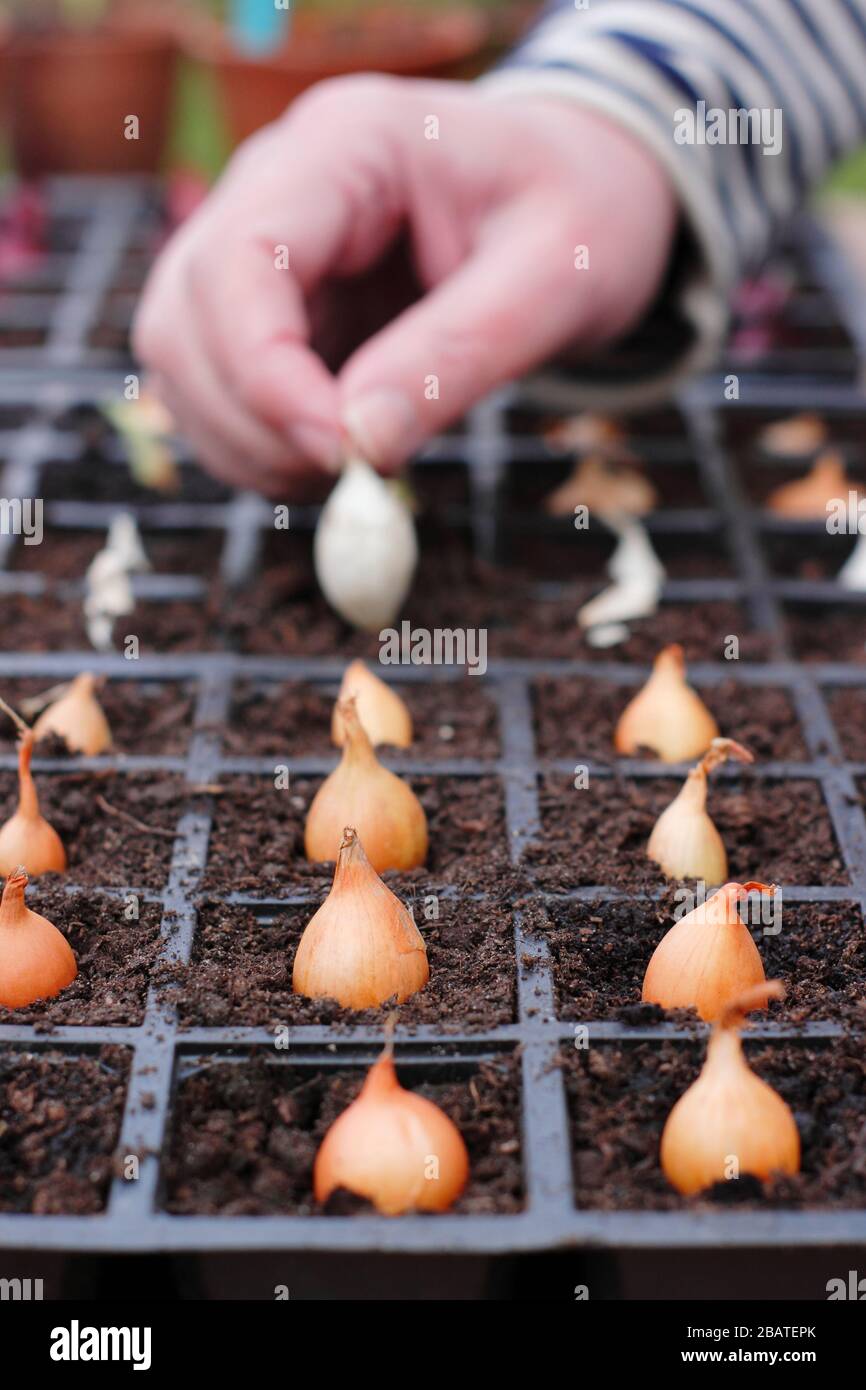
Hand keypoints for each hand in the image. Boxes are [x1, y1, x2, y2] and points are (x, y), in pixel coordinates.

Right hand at [133, 76, 676, 494]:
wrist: (585, 199)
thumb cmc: (582, 217)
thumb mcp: (556, 281)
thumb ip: (460, 356)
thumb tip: (362, 445)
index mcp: (348, 145)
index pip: (240, 259)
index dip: (264, 373)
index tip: (340, 454)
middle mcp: (279, 186)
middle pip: (185, 318)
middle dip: (252, 422)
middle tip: (350, 481)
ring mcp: (264, 249)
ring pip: (184, 362)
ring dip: (249, 445)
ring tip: (354, 474)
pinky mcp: (272, 309)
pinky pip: (223, 391)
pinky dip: (264, 447)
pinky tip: (341, 461)